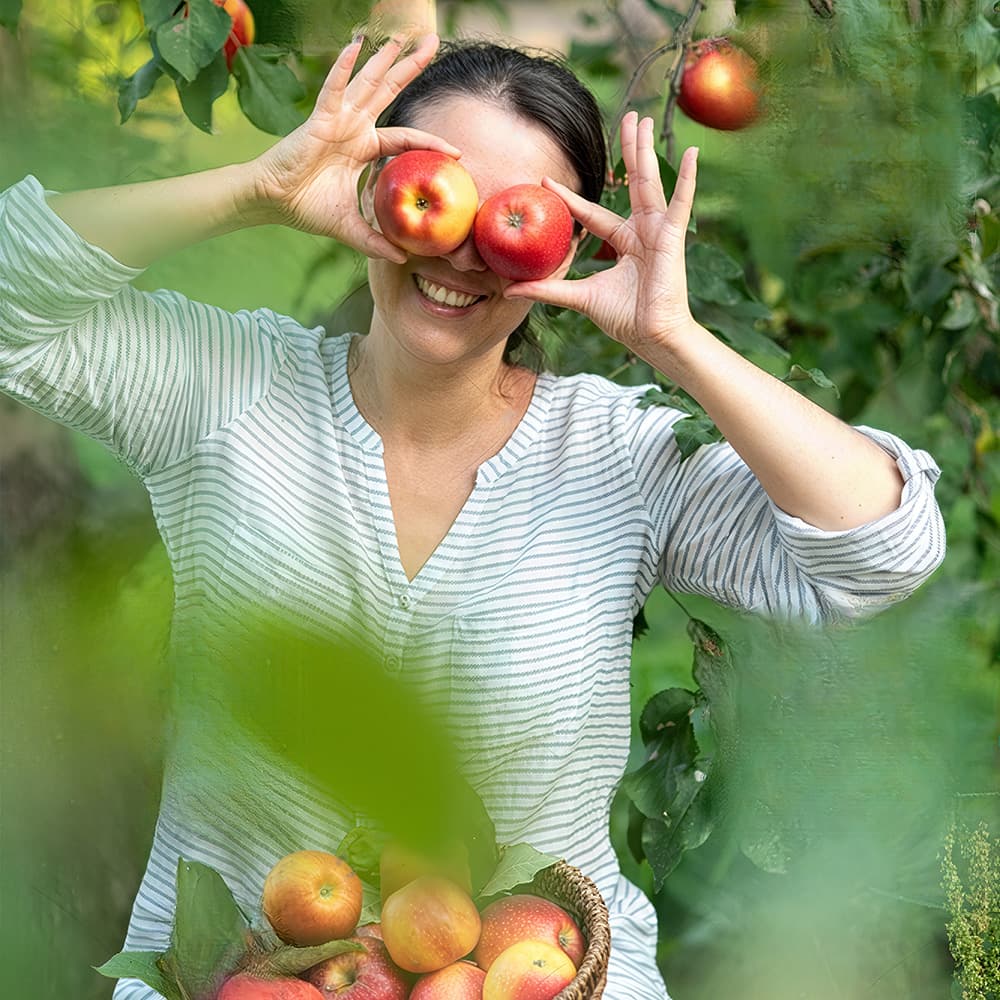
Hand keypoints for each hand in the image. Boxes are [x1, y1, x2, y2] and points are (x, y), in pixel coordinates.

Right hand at [248, 33, 457, 261]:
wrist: (272, 201)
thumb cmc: (305, 209)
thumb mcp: (350, 228)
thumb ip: (376, 241)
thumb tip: (403, 259)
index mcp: (362, 148)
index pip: (404, 138)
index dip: (429, 142)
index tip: (456, 152)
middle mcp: (353, 127)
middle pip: (388, 92)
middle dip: (410, 67)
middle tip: (433, 42)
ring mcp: (337, 119)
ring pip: (367, 83)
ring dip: (384, 58)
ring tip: (401, 35)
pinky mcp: (319, 119)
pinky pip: (334, 88)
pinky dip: (344, 67)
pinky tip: (356, 45)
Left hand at [503, 112, 697, 354]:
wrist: (651, 336)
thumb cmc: (624, 319)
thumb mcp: (579, 297)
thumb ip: (547, 290)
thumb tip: (508, 291)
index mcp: (624, 243)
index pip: (593, 213)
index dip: (571, 198)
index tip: (547, 180)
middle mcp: (642, 232)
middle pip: (631, 183)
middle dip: (627, 151)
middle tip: (625, 117)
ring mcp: (658, 232)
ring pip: (649, 183)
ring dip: (645, 150)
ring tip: (643, 121)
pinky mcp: (672, 237)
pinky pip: (680, 203)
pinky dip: (686, 179)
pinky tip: (691, 152)